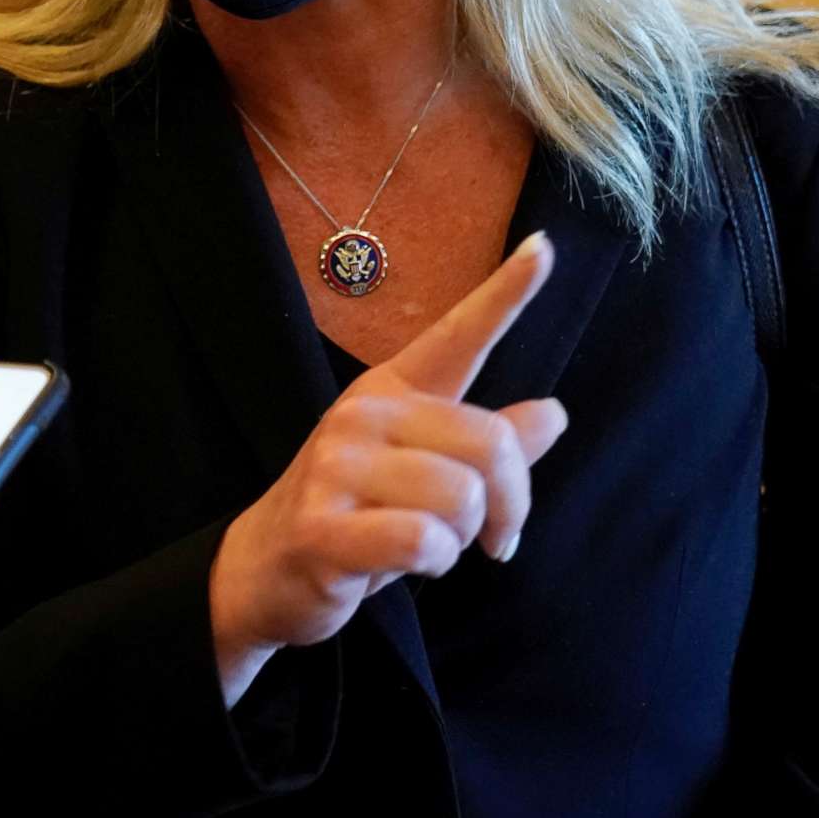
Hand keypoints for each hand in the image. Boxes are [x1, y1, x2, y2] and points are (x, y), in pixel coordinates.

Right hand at [208, 231, 568, 704]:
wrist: (264, 570)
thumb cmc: (355, 516)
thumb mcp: (424, 475)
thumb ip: (487, 445)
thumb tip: (555, 412)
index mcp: (390, 390)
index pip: (457, 336)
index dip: (505, 293)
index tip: (546, 246)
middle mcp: (362, 414)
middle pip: (490, 444)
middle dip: (507, 505)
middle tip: (490, 538)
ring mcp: (336, 467)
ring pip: (461, 497)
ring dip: (462, 539)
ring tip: (430, 546)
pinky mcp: (323, 526)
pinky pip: (422, 540)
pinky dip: (433, 562)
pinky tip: (407, 566)